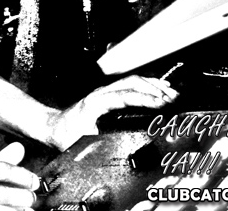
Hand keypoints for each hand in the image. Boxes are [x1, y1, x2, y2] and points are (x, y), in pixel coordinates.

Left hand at [46, 75, 177, 150]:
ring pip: (133, 81)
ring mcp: (105, 91)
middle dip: (155, 89)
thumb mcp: (80, 142)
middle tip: (173, 100)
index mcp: (95, 102)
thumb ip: (98, 143)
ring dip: (154, 85)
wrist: (54, 127)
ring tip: (173, 94)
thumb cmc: (65, 134)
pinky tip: (160, 91)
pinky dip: (148, 86)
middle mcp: (101, 93)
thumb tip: (119, 147)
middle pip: (132, 82)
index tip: (161, 104)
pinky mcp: (109, 94)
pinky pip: (131, 85)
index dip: (144, 98)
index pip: (124, 95)